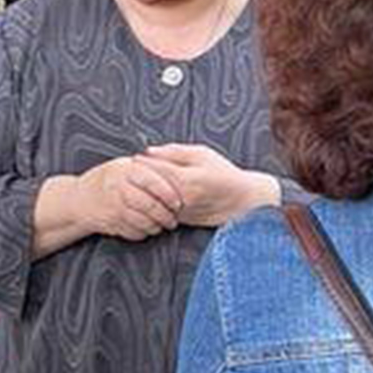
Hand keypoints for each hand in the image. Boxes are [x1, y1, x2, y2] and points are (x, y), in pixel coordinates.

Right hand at [77, 156, 184, 240]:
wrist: (79, 199)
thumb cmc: (108, 180)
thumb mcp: (124, 166)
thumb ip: (146, 169)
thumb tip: (176, 176)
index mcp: (126, 169)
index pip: (154, 182)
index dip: (169, 194)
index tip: (178, 203)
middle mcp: (118, 186)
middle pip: (150, 205)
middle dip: (166, 215)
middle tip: (173, 220)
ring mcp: (113, 206)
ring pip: (143, 221)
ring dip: (156, 226)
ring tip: (161, 225)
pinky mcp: (111, 222)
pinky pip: (134, 231)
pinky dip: (143, 233)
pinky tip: (146, 229)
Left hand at [143, 144, 278, 227]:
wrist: (242, 202)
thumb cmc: (224, 174)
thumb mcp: (202, 154)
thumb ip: (174, 152)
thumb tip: (148, 150)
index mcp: (185, 180)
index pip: (153, 170)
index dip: (141, 163)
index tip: (134, 158)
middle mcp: (180, 199)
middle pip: (147, 188)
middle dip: (138, 178)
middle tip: (130, 170)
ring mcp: (179, 213)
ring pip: (151, 202)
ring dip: (144, 193)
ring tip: (139, 182)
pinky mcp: (180, 222)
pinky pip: (159, 211)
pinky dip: (152, 203)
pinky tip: (152, 195)